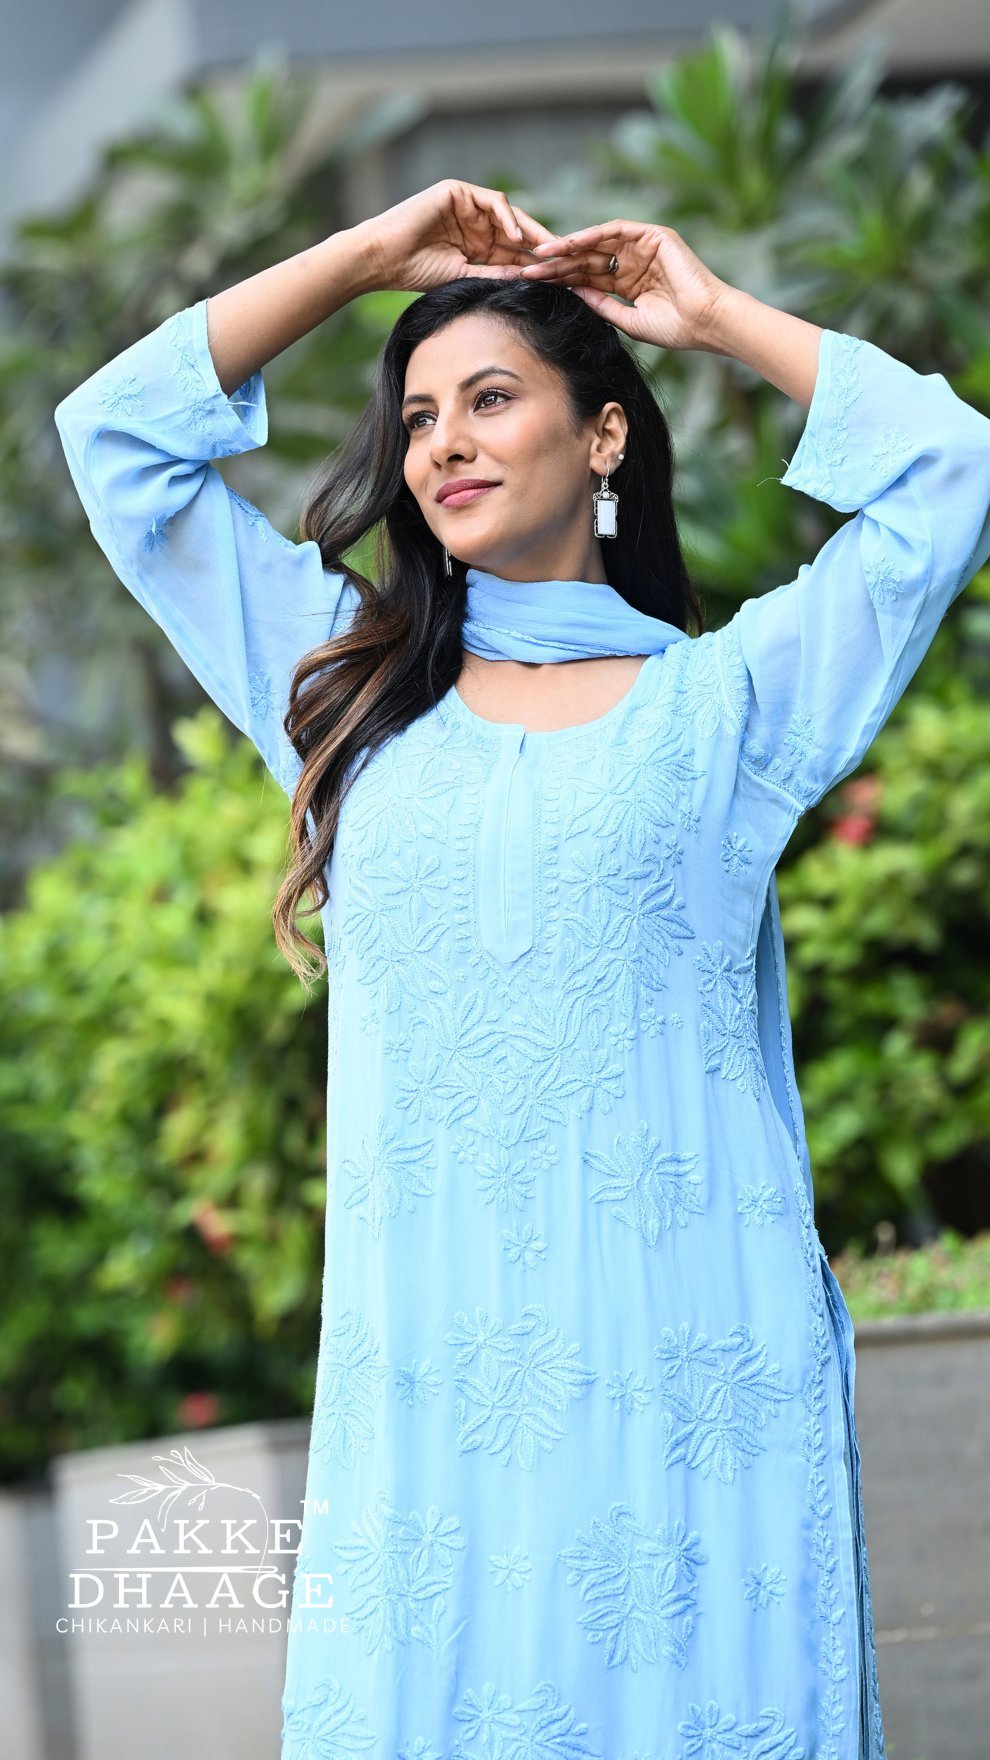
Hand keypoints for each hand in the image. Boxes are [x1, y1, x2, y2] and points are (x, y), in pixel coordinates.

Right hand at [355, 179, 559, 293]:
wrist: (384, 259)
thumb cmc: (416, 272)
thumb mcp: (464, 276)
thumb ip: (494, 273)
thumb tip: (527, 278)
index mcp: (476, 245)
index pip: (512, 251)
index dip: (534, 262)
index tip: (556, 277)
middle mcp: (474, 223)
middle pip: (516, 231)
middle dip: (540, 245)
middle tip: (564, 260)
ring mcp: (466, 206)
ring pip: (508, 214)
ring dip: (529, 231)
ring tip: (545, 251)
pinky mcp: (457, 192)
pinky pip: (491, 201)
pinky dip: (506, 217)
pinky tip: (516, 237)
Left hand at [519, 220, 732, 350]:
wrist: (706, 322)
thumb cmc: (675, 329)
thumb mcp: (628, 320)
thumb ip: (602, 305)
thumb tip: (573, 293)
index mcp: (629, 283)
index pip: (589, 278)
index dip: (562, 280)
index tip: (535, 286)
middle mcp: (634, 262)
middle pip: (588, 259)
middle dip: (558, 264)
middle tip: (527, 269)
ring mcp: (644, 246)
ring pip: (598, 243)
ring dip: (569, 246)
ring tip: (541, 254)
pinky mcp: (654, 235)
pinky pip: (616, 230)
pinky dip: (592, 234)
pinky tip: (569, 243)